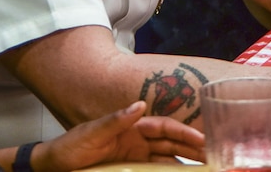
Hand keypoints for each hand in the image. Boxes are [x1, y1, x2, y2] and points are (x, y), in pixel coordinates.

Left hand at [36, 101, 204, 170]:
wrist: (55, 168)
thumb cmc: (71, 147)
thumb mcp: (92, 133)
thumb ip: (115, 120)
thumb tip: (140, 105)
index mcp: (131, 127)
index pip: (164, 129)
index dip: (184, 133)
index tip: (202, 139)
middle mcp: (138, 142)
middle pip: (172, 145)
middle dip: (193, 149)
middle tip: (215, 157)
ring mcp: (137, 159)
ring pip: (169, 161)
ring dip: (187, 164)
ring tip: (208, 167)